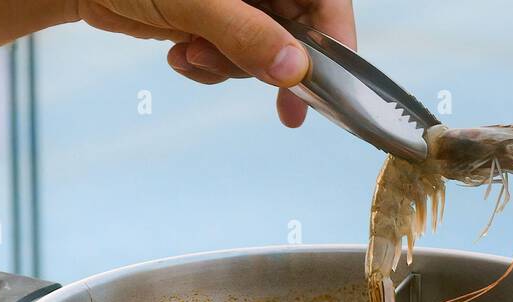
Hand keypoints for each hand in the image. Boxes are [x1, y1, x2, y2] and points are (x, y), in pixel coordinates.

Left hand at [73, 0, 356, 126]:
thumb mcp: (194, 2)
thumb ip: (246, 34)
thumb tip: (294, 70)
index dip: (333, 39)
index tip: (325, 83)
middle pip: (296, 31)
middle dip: (265, 61)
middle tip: (233, 74)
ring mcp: (238, 2)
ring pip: (263, 52)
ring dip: (228, 66)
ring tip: (190, 54)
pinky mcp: (214, 22)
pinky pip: (232, 59)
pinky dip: (207, 67)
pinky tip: (179, 53)